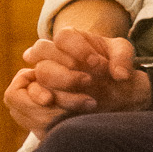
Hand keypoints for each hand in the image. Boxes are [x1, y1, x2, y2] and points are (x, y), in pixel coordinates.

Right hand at [4, 30, 147, 135]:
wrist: (111, 90)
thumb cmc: (113, 66)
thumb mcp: (122, 54)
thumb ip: (123, 58)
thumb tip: (120, 74)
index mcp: (70, 39)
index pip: (64, 37)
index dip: (79, 50)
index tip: (98, 64)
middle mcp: (52, 55)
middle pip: (43, 53)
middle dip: (67, 72)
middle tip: (89, 82)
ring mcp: (44, 75)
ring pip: (39, 77)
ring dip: (60, 92)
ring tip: (88, 103)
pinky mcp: (42, 97)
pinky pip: (30, 98)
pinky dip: (44, 106)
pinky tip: (65, 114)